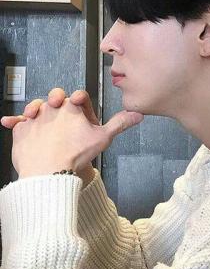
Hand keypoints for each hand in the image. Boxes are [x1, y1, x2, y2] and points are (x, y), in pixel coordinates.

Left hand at [1, 88, 143, 178]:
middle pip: (54, 98)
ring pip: (34, 107)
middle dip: (57, 100)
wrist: (49, 173)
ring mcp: (34, 119)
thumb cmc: (76, 154)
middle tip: (59, 108)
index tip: (79, 103)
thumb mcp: (103, 138)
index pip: (76, 96)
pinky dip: (13, 122)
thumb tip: (137, 115)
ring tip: (38, 116)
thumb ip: (120, 123)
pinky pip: (15, 123)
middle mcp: (51, 108)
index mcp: (71, 107)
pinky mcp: (20, 131)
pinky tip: (7, 122)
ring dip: (36, 109)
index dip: (79, 99)